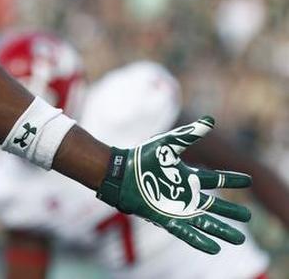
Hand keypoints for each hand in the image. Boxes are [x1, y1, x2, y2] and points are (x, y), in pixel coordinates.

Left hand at [97, 116, 252, 253]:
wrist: (119, 172)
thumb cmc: (142, 157)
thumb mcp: (168, 144)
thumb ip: (189, 134)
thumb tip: (211, 120)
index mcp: (188, 177)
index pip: (216, 179)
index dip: (232, 180)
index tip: (249, 180)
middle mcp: (185, 194)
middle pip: (214, 205)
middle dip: (231, 211)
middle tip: (248, 216)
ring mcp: (177, 208)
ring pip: (204, 221)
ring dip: (221, 230)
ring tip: (238, 239)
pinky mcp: (165, 218)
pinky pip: (186, 232)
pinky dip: (200, 240)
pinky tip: (214, 248)